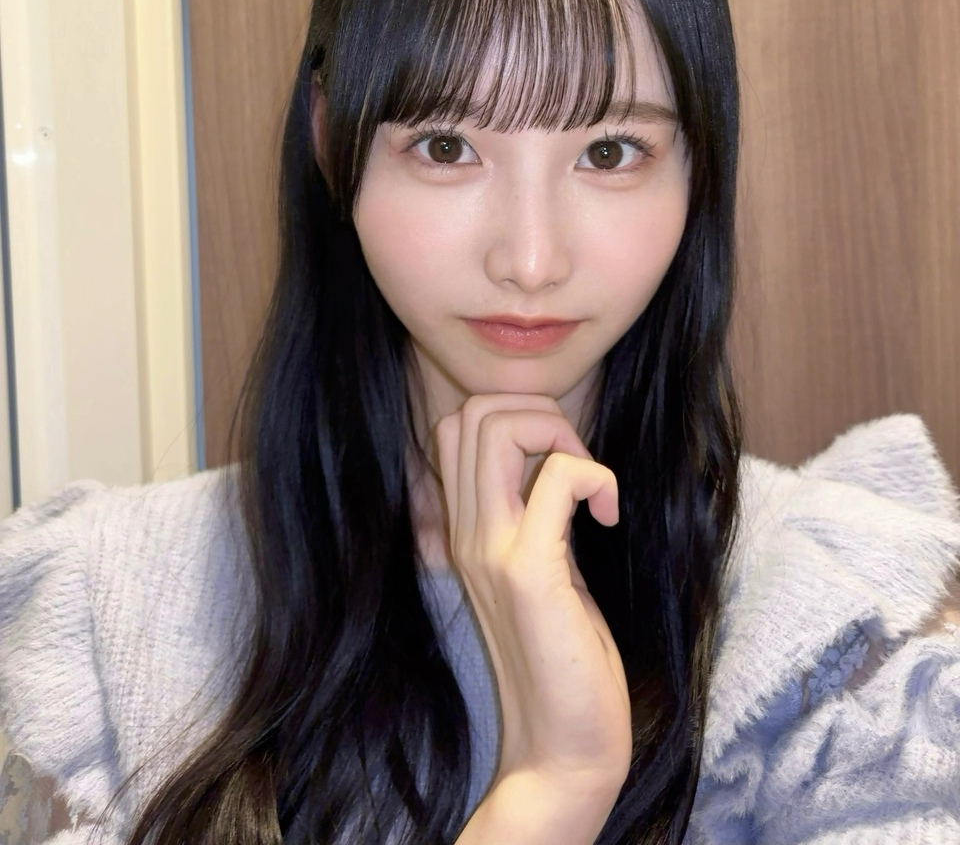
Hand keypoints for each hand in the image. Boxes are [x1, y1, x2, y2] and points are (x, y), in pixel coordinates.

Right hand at [435, 394, 632, 797]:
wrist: (559, 748)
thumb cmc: (562, 658)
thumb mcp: (539, 568)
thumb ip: (532, 514)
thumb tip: (559, 460)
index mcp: (461, 529)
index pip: (454, 425)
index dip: (513, 418)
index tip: (558, 464)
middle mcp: (462, 532)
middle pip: (470, 412)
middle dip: (536, 412)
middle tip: (576, 464)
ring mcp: (489, 549)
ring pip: (499, 426)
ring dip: (560, 434)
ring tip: (590, 487)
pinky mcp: (528, 570)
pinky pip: (560, 477)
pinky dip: (596, 477)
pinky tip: (609, 517)